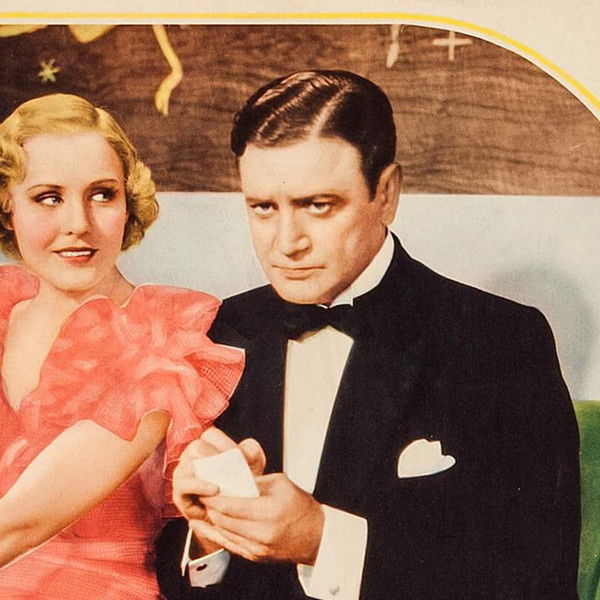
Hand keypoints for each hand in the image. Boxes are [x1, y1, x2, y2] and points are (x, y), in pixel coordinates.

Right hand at [173, 427, 265, 520]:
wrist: (231, 511)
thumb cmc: (241, 482)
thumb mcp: (252, 463)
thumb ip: (251, 450)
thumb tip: (244, 453)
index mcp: (206, 443)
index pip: (211, 435)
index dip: (226, 444)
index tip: (242, 458)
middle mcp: (191, 454)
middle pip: (197, 447)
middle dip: (216, 458)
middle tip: (234, 471)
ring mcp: (183, 471)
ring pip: (188, 464)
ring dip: (209, 473)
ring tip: (225, 482)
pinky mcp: (179, 491)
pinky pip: (184, 485)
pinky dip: (199, 486)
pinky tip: (215, 490)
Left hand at [192, 473, 324, 564]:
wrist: (316, 536)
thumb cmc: (301, 506)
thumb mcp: (280, 483)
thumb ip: (254, 481)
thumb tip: (231, 478)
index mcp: (269, 511)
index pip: (230, 505)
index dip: (213, 497)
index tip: (205, 487)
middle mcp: (262, 533)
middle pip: (223, 520)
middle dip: (210, 507)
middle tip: (203, 494)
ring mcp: (258, 548)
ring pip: (224, 533)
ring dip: (213, 519)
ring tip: (207, 505)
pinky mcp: (255, 557)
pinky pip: (230, 544)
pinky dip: (218, 533)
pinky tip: (208, 525)